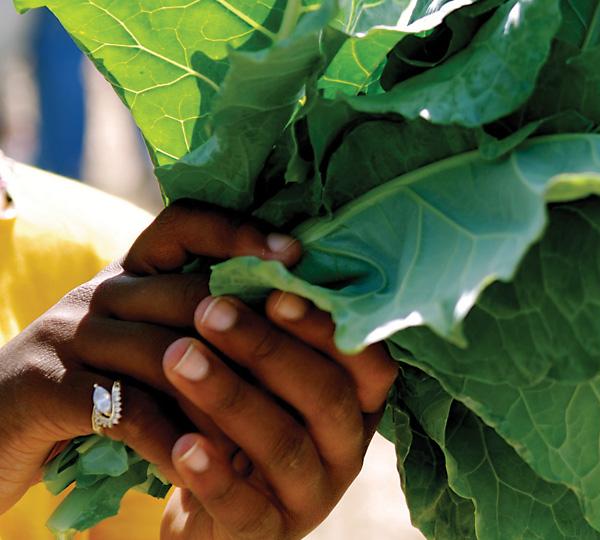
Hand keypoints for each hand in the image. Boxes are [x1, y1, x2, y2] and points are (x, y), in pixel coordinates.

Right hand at [0, 201, 301, 511]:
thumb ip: (200, 330)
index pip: (185, 224)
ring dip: (223, 396)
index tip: (296, 254)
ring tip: (270, 431)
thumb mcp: (144, 349)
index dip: (240, 232)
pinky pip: (126, 411)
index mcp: (131, 275)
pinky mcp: (46, 389)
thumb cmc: (88, 392)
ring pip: (165, 354)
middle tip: (311, 367)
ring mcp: (71, 337)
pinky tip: (205, 465)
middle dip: (254, 332)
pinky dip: (172, 441)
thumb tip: (298, 327)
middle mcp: (102, 294)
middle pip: (189, 295)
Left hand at [159, 292, 396, 539]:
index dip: (328, 327)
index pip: (367, 363)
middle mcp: (347, 449)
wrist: (217, 515)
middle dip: (267, 349)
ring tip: (177, 357)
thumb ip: (275, 331)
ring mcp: (311, 495)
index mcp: (359, 404)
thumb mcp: (269, 380)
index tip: (279, 287)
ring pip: (283, 446)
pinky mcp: (267, 533)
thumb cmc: (244, 425)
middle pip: (325, 397)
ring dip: (231, 398)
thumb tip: (264, 251)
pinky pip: (245, 508)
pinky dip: (213, 475)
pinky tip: (179, 444)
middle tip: (210, 310)